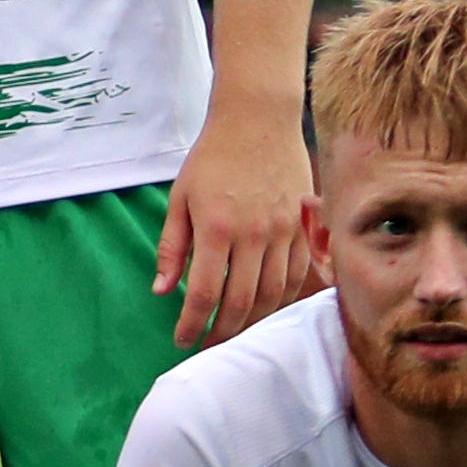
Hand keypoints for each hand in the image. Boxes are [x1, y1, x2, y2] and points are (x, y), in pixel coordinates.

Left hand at [155, 100, 322, 347]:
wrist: (259, 121)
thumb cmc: (213, 158)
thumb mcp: (180, 198)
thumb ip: (171, 247)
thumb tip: (161, 291)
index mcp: (216, 228)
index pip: (202, 292)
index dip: (192, 324)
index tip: (182, 340)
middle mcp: (254, 234)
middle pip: (241, 302)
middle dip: (222, 332)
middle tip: (208, 346)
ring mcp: (284, 232)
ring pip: (273, 294)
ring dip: (253, 322)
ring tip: (234, 332)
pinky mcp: (305, 227)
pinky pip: (296, 276)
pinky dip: (281, 299)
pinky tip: (265, 308)